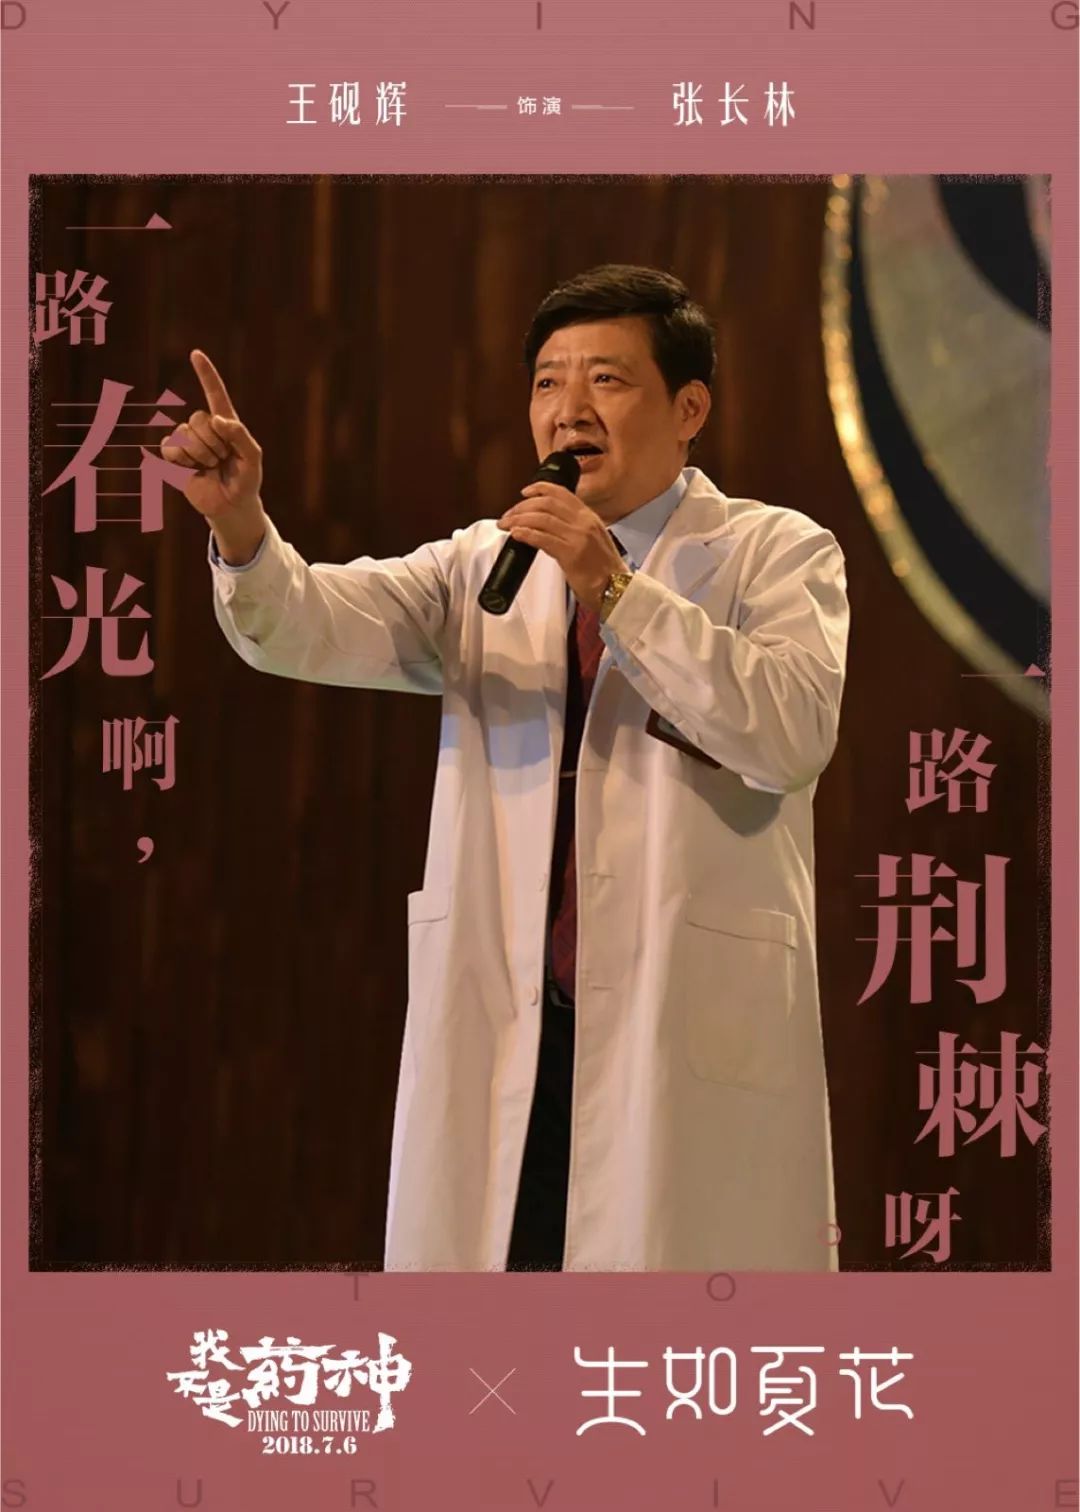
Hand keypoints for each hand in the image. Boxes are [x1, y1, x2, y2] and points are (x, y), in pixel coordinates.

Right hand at [162, 350, 266, 564]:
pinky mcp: (174, 456)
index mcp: (226, 423)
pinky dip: (183, 460)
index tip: (196, 354)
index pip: (215, 393)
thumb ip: (241, 435)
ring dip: (201, 455)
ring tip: (210, 467)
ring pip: (185, 433)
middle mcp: (205, 428)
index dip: (206, 374)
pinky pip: (170, 447)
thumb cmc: (245, 481)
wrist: (231, 506)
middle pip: (200, 419)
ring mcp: (188, 441)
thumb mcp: (253, 458)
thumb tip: (217, 419)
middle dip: (214, 443)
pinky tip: (193, 470)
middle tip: (222, 460)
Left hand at [498, 483, 624, 609]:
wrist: (618, 590)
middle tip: (508, 515)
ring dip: (518, 520)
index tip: (524, 493)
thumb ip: (574, 529)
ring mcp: (578, 537)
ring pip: (541, 519)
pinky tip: (516, 535)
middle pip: (546, 504)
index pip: (562, 493)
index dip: (540, 489)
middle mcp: (584, 523)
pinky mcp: (571, 554)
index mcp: (589, 518)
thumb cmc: (604, 572)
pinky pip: (542, 539)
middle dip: (522, 507)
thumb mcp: (593, 541)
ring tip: (505, 525)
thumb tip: (548, 526)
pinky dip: (526, 534)